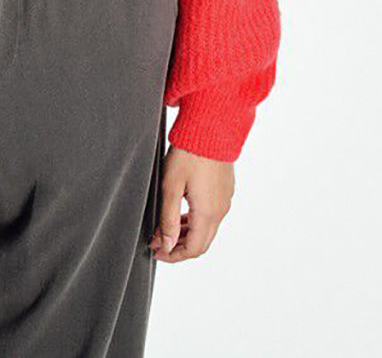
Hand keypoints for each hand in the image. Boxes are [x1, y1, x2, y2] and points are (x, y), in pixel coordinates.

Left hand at [149, 144, 234, 261]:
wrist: (211, 126)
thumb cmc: (189, 152)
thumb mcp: (171, 186)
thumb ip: (168, 219)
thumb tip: (166, 245)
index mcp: (208, 212)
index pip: (193, 249)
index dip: (173, 255)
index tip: (156, 251)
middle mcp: (221, 209)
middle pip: (202, 242)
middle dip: (179, 246)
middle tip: (159, 241)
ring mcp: (225, 199)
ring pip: (207, 228)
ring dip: (187, 233)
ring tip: (166, 227)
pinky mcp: (225, 189)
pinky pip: (212, 214)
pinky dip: (196, 220)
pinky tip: (182, 211)